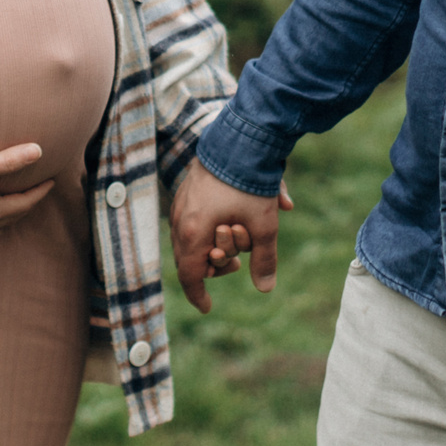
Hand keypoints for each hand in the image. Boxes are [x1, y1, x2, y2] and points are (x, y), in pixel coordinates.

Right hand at [170, 160, 291, 312]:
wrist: (241, 137)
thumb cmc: (250, 184)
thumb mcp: (264, 226)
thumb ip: (264, 259)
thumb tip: (266, 289)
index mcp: (194, 233)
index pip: (189, 276)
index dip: (198, 295)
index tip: (207, 307)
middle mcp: (180, 219)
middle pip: (188, 259)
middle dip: (212, 266)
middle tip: (235, 263)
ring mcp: (180, 202)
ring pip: (188, 238)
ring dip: (209, 246)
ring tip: (235, 237)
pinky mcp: (186, 189)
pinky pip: (188, 219)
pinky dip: (204, 229)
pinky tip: (226, 220)